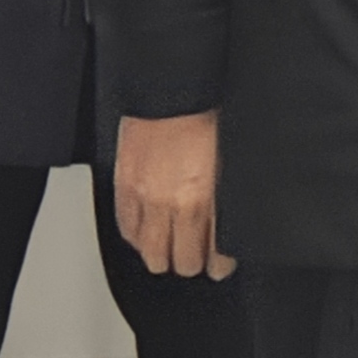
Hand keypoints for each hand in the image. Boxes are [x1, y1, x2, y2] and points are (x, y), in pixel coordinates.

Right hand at [114, 111, 231, 279]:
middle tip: (199, 260)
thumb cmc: (209, 117)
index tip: (223, 264)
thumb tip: (233, 220)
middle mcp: (176, 204)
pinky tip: (147, 237)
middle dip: (193, 264)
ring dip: (163, 257)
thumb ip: (228, 196)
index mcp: (208, 198)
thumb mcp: (233, 160)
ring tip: (172, 253)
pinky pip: (127, 230)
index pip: (215, 252)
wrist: (172, 93)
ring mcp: (146, 199)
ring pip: (151, 253)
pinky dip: (138, 239)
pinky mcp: (124, 188)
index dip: (221, 263)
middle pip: (182, 260)